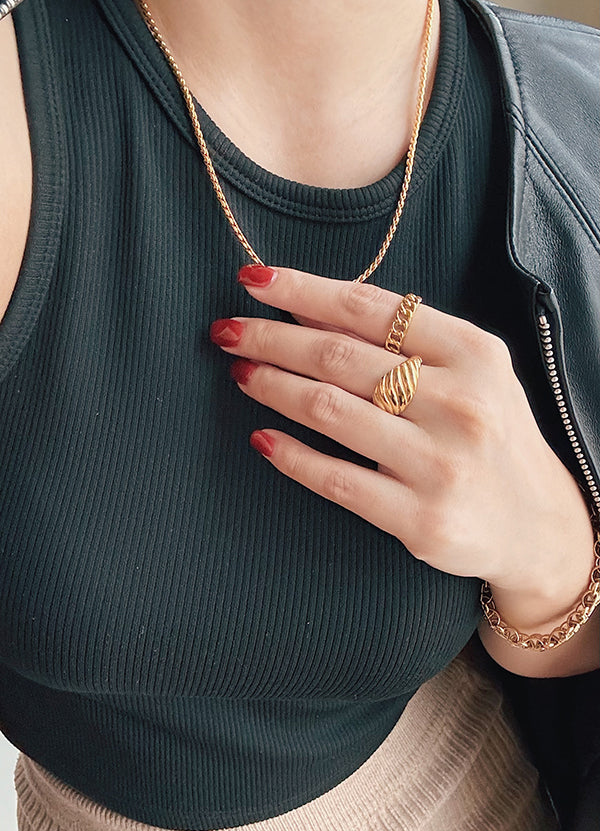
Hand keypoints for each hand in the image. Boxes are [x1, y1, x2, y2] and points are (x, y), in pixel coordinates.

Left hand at [211, 265, 594, 640]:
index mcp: (473, 353)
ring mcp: (440, 464)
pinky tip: (262, 439)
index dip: (302, 290)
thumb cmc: (490, 432)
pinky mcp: (421, 519)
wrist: (537, 522)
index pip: (370, 307)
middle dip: (271, 338)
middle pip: (339, 356)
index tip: (254, 281)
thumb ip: (398, 341)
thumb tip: (306, 309)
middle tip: (228, 331)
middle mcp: (461, 403)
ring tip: (241, 374)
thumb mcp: (467, 373)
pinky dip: (291, 456)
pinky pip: (336, 480)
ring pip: (330, 411)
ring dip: (273, 387)